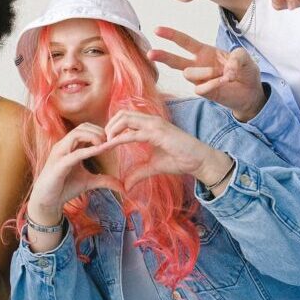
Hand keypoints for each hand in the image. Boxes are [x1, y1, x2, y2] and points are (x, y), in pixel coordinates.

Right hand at [27, 123, 122, 224]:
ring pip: (77, 134)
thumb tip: (122, 186)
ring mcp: (59, 154)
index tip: (114, 140)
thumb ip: (104, 180)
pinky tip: (100, 151)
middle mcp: (63, 146)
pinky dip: (89, 151)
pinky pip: (75, 153)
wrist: (47, 201)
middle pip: (82, 127)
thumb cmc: (64, 188)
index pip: (85, 129)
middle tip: (112, 141)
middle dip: (99, 131)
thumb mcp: (89, 182)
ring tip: (106, 145)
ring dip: (94, 137)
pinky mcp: (59, 165)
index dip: (101, 131)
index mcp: (69, 146)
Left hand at [105, 110, 228, 188]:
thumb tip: (126, 186)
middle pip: (122, 113)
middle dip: (108, 125)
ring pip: (125, 118)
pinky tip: (111, 146)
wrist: (199, 160)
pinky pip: (133, 133)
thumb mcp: (154, 167)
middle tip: (100, 141)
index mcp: (150, 124)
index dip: (112, 127)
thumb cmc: (180, 159)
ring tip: (103, 143)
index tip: (101, 142)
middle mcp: (151, 120)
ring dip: (111, 129)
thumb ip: (139, 173)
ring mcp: (155, 124)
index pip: (126, 118)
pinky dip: (119, 138)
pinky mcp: (157, 133)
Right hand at [149, 26, 265, 120]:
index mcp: (204, 52)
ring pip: (188, 73)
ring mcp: (199, 80)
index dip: (171, 35)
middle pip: (175, 60)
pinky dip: (212, 84)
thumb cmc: (244, 71)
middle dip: (163, 55)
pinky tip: (223, 82)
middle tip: (150, 53)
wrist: (251, 92)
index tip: (157, 30)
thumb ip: (238, 56)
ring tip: (223, 74)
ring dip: (205, 71)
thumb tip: (228, 67)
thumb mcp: (245, 57)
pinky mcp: (203, 92)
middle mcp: (198, 65)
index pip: (184, 42)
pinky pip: (199, 87)